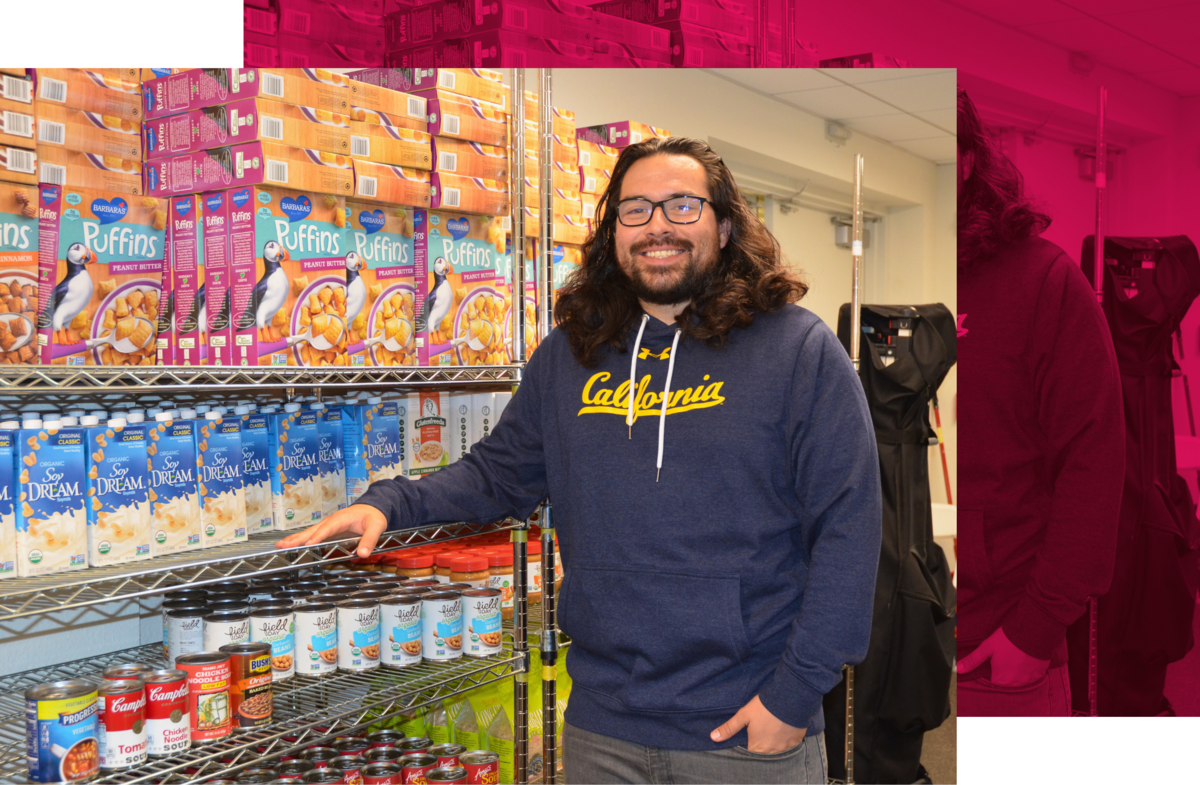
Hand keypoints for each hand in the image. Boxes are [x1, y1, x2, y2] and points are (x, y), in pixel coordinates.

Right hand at [274, 504, 388, 558]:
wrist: (373, 508)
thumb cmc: (374, 516)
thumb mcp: (377, 526)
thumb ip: (370, 539)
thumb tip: (363, 554)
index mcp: (342, 518)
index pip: (328, 528)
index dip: (318, 536)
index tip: (309, 544)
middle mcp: (332, 521)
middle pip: (313, 530)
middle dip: (298, 538)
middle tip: (283, 545)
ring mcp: (328, 525)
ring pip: (309, 532)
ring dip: (295, 539)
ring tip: (280, 545)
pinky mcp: (328, 530)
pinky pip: (312, 535)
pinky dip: (300, 540)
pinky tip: (290, 544)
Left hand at [710, 695, 805, 753]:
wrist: (790, 699)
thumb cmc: (765, 707)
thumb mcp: (744, 715)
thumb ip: (729, 728)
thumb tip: (713, 737)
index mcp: (757, 746)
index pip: (750, 754)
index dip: (749, 746)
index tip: (749, 738)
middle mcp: (771, 751)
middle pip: (763, 754)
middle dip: (761, 746)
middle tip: (761, 733)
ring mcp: (785, 747)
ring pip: (776, 751)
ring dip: (773, 744)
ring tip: (771, 730)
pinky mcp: (796, 741)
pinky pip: (789, 746)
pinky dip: (785, 741)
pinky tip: (782, 730)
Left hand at [956, 626, 1049, 686]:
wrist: (1033, 632)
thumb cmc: (1007, 640)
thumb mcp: (987, 648)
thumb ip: (973, 660)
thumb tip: (958, 670)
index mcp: (1001, 679)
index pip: (993, 681)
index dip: (992, 671)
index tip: (994, 662)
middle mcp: (1015, 683)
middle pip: (1006, 681)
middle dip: (1005, 672)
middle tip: (1006, 656)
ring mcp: (1029, 679)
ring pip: (1020, 679)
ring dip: (1017, 671)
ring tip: (1015, 656)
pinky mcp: (1040, 673)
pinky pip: (1032, 675)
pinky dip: (1028, 669)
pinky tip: (1026, 658)